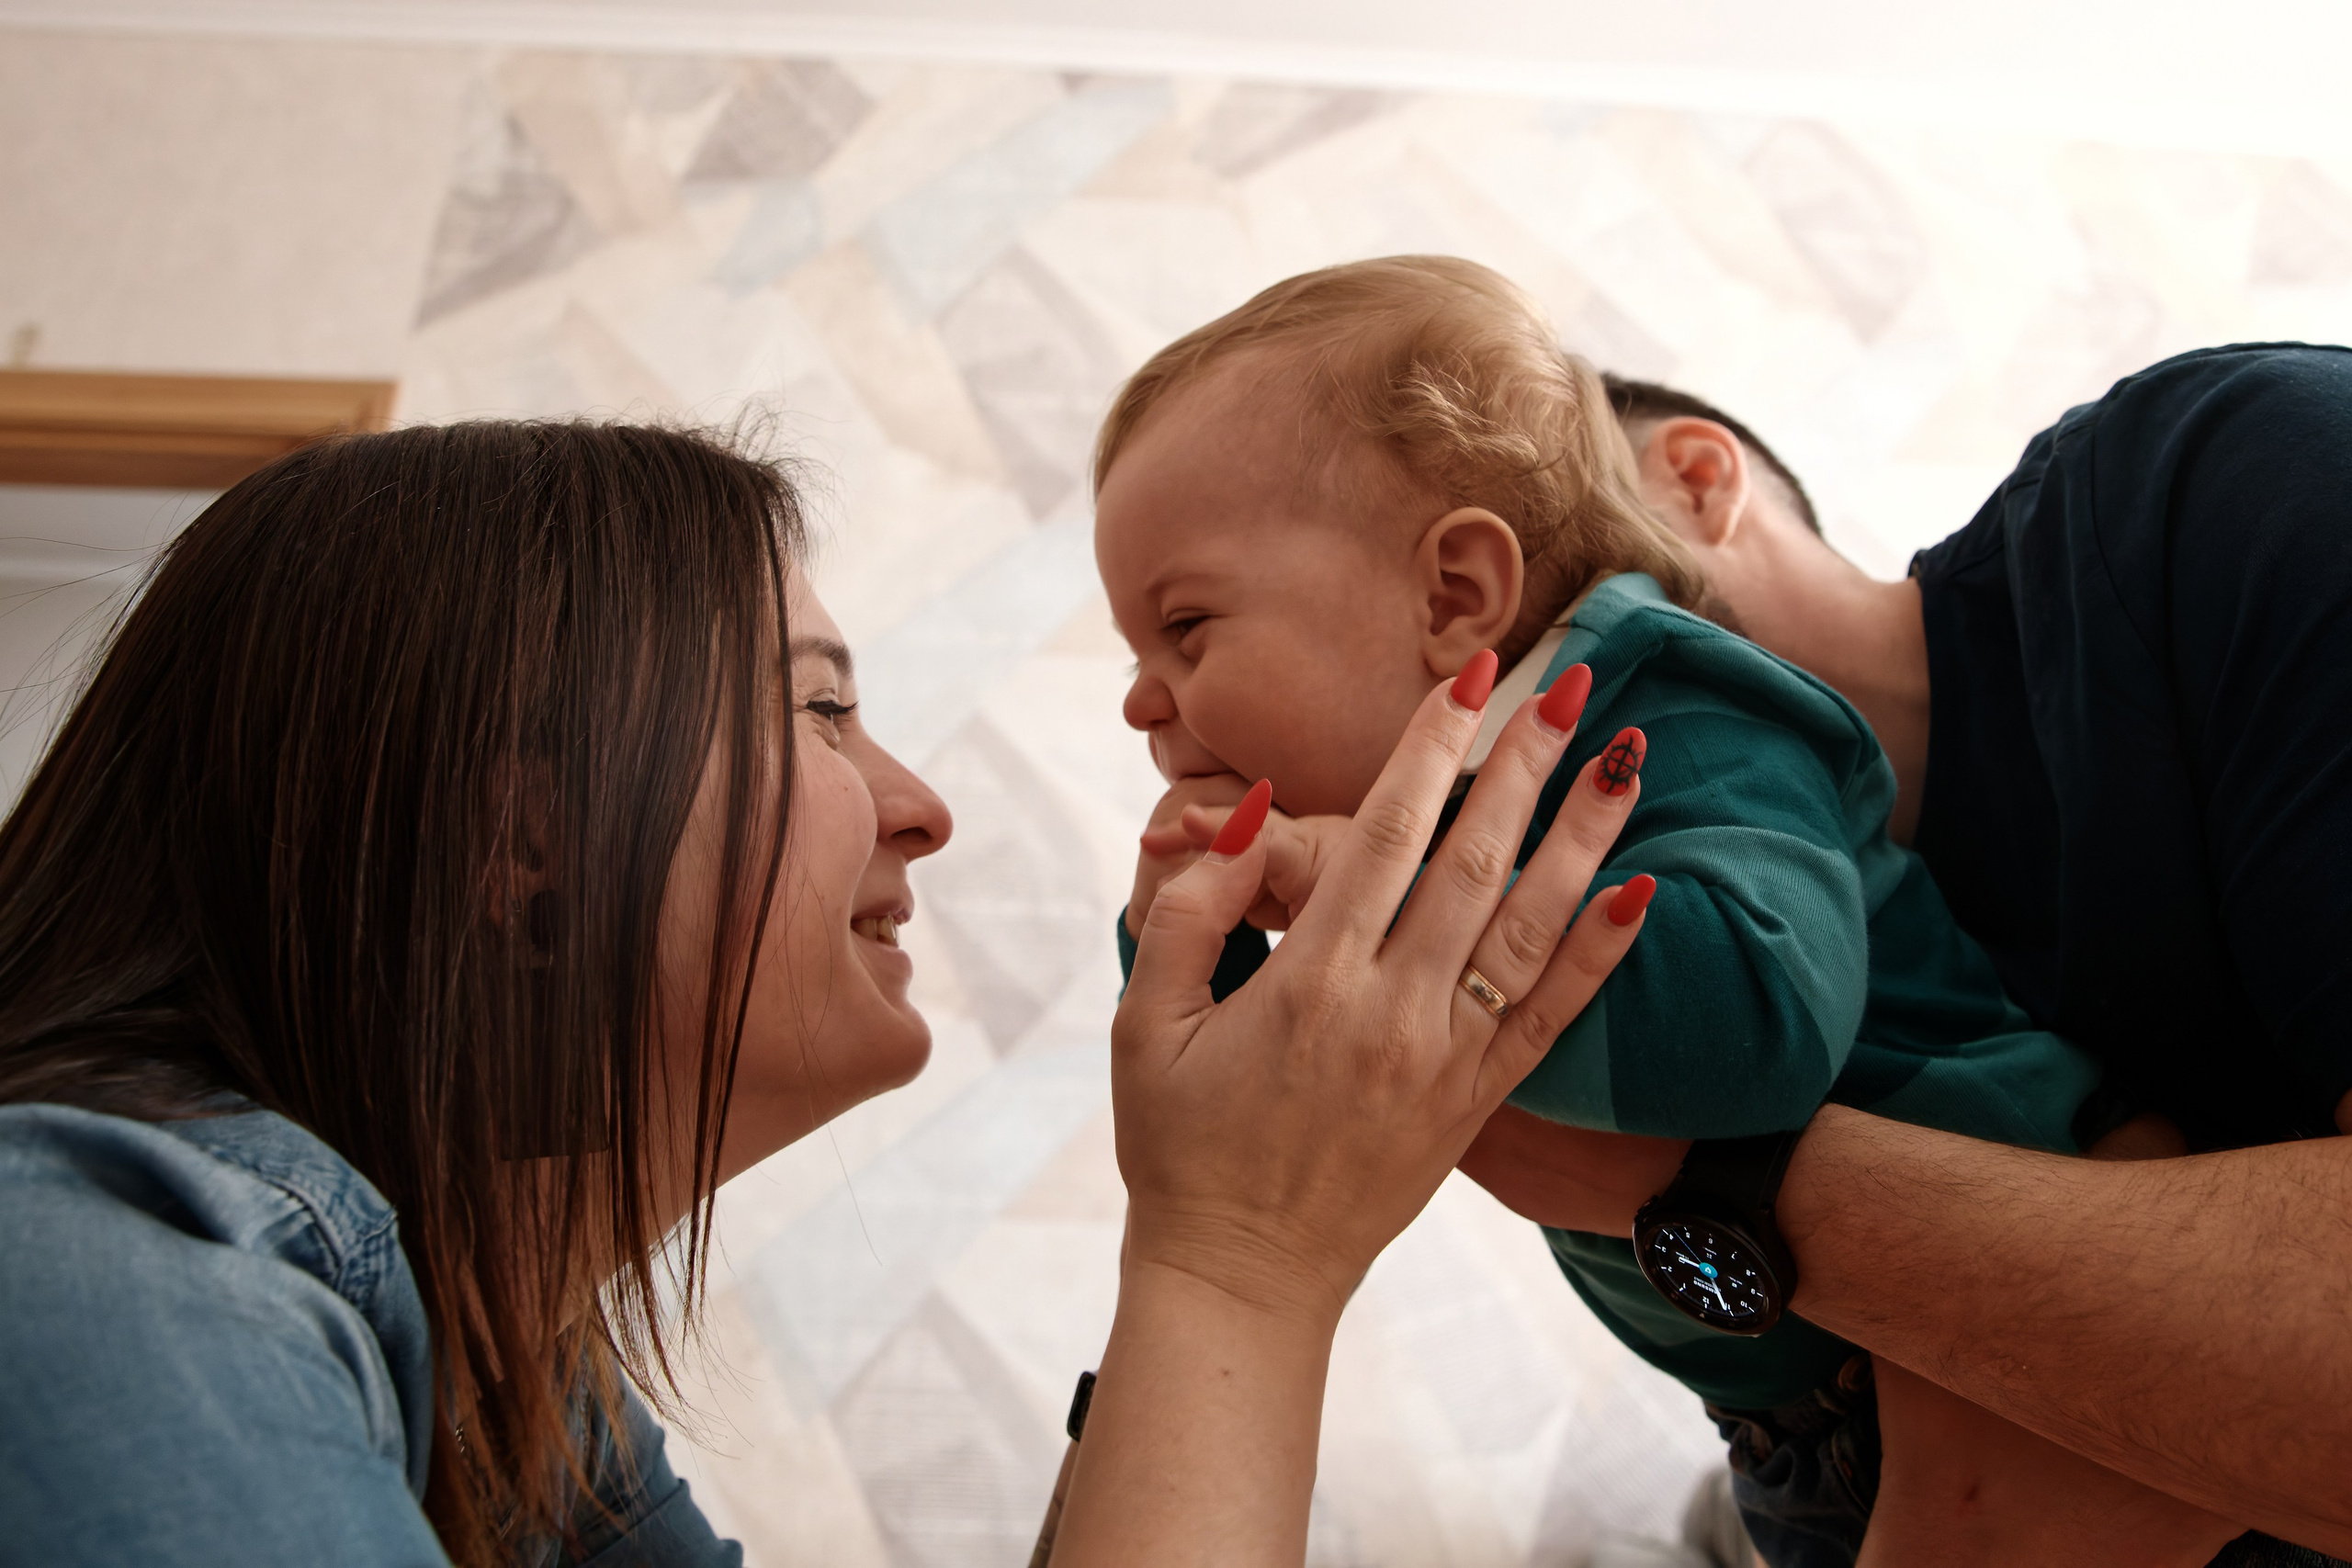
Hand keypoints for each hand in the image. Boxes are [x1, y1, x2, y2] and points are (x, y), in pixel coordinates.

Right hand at [1111, 661, 1648, 1319]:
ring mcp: (1444, 1061)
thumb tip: (1247, 818)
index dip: (1428, 747)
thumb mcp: (1145, 1024)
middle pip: (1476, 862)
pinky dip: (1600, 952)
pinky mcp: (1474, 1102)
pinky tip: (1639, 889)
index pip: (1383, 835)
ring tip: (1626, 759)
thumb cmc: (1181, 1147)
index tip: (1468, 676)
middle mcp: (1392, 1014)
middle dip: (1527, 764)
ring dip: (1583, 837)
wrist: (1243, 1275)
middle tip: (1575, 680)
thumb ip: (1190, 914)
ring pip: (1531, 928)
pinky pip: (1552, 1016)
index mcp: (1310, 984)